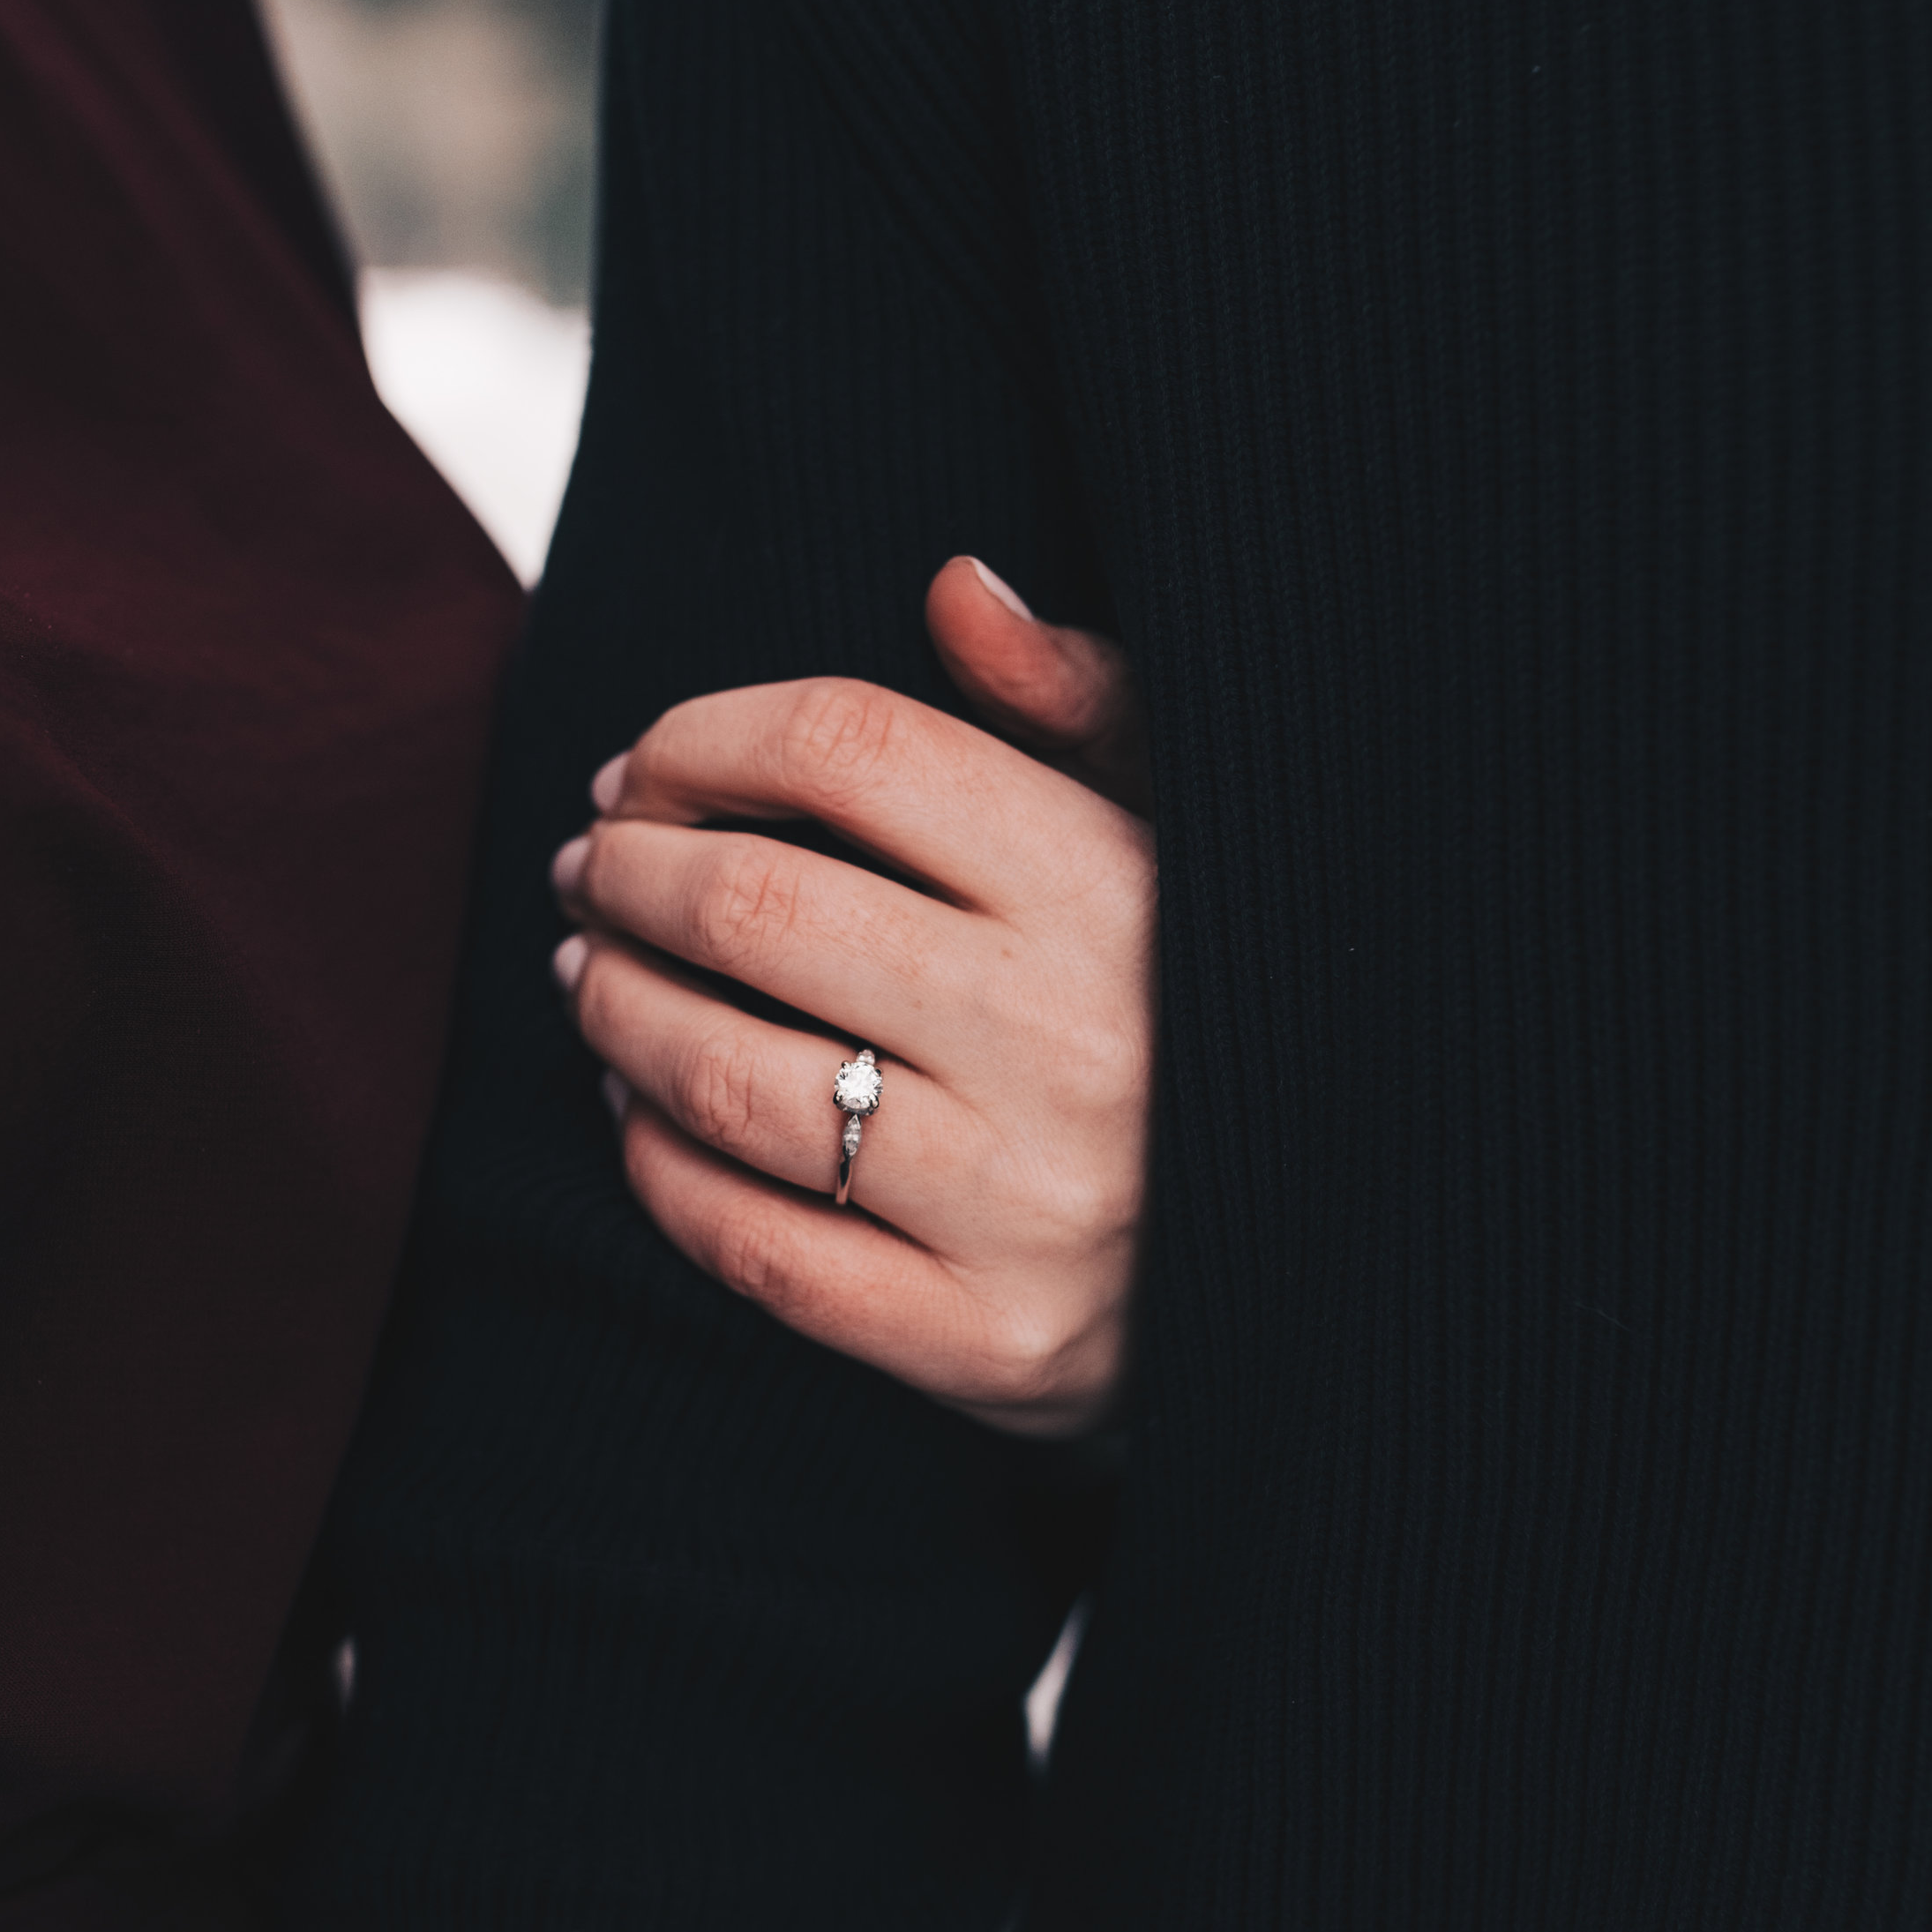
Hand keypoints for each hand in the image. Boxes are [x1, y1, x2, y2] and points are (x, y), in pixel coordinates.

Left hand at [550, 557, 1155, 1437]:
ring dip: (614, 1012)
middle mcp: (1074, 1042)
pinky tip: (639, 1121)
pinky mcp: (989, 1342)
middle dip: (629, 875)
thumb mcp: (1186, 832)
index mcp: (1119, 884)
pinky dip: (657, 1170)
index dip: (703, 740)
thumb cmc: (1212, 1009)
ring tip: (590, 980)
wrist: (1341, 1266)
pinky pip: (755, 1245)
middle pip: (753, 908)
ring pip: (724, 1077)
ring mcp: (1028, 1206)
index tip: (643, 773)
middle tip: (591, 872)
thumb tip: (954, 589)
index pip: (850, 748)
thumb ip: (1076, 704)